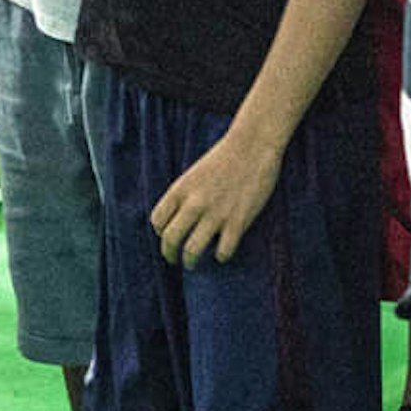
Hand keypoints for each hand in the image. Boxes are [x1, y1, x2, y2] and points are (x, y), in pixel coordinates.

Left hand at [150, 123, 284, 263]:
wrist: (252, 146)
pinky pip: (223, 251)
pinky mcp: (238, 221)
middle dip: (169, 254)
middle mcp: (194, 203)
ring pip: (192, 250)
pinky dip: (221, 256)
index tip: (167, 237)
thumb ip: (184, 196)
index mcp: (180, 189)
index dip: (161, 233)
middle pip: (170, 239)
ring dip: (190, 261)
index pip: (158, 221)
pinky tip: (222, 253)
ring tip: (192, 264)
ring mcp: (215, 213)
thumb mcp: (194, 174)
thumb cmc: (223, 159)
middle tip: (174, 260)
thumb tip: (177, 220)